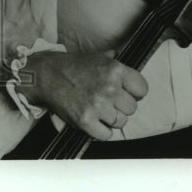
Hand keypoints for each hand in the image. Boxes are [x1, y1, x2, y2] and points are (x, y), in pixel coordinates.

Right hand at [18, 51, 148, 139]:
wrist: (48, 75)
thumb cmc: (75, 66)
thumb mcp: (99, 57)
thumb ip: (116, 60)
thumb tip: (124, 57)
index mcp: (116, 70)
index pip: (142, 90)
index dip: (136, 93)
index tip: (128, 93)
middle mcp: (110, 88)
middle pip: (132, 108)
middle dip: (123, 106)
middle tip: (111, 103)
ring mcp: (98, 106)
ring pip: (121, 122)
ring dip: (113, 119)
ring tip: (102, 111)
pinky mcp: (85, 121)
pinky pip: (106, 135)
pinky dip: (103, 131)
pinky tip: (97, 122)